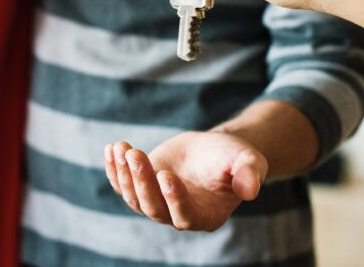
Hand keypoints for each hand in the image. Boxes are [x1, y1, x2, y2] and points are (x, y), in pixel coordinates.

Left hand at [104, 131, 267, 231]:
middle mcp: (178, 215)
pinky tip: (111, 149)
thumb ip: (250, 173)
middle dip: (141, 181)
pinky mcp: (142, 188)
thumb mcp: (248, 160)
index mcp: (206, 215)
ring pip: (134, 198)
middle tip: (135, 154)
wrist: (214, 149)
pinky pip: (122, 184)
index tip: (165, 174)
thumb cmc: (234, 157)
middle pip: (153, 207)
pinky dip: (114, 169)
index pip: (185, 216)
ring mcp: (157, 203)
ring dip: (124, 174)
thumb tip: (251, 189)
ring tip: (121, 148)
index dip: (173, 198)